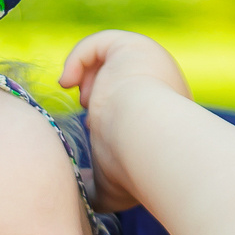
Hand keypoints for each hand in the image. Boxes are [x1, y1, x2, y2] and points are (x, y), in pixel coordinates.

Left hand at [57, 30, 190, 211]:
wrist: (148, 141)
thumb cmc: (135, 168)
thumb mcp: (113, 185)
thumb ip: (95, 185)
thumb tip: (78, 191)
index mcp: (167, 113)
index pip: (134, 105)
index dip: (109, 117)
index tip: (96, 135)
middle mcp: (163, 83)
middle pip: (124, 79)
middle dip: (101, 98)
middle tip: (91, 122)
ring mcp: (150, 62)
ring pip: (112, 59)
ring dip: (91, 79)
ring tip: (86, 101)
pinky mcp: (132, 45)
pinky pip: (99, 43)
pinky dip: (77, 60)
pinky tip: (67, 83)